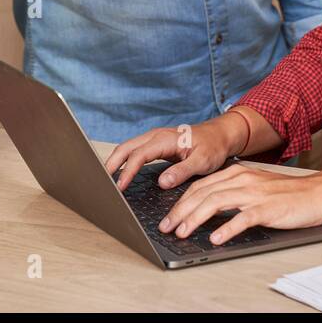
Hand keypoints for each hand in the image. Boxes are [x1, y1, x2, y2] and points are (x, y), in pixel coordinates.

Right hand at [104, 113, 247, 191]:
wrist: (221, 135)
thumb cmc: (213, 146)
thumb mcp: (203, 161)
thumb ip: (182, 171)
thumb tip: (162, 182)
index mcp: (166, 139)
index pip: (139, 155)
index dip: (127, 171)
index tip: (120, 187)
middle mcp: (156, 136)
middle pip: (126, 147)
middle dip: (111, 163)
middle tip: (101, 182)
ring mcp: (155, 139)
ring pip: (128, 147)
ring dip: (115, 161)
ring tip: (105, 179)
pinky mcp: (156, 144)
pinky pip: (135, 150)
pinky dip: (124, 160)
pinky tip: (121, 172)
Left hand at [158, 164, 321, 244]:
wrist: (319, 192)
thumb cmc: (288, 194)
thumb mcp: (255, 187)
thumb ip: (233, 193)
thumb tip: (208, 209)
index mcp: (237, 173)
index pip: (200, 186)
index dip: (180, 201)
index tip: (168, 217)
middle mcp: (242, 179)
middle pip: (202, 193)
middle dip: (180, 211)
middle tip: (166, 227)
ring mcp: (254, 193)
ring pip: (215, 203)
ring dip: (195, 219)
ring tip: (182, 232)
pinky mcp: (267, 208)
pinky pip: (242, 218)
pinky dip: (226, 228)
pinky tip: (215, 238)